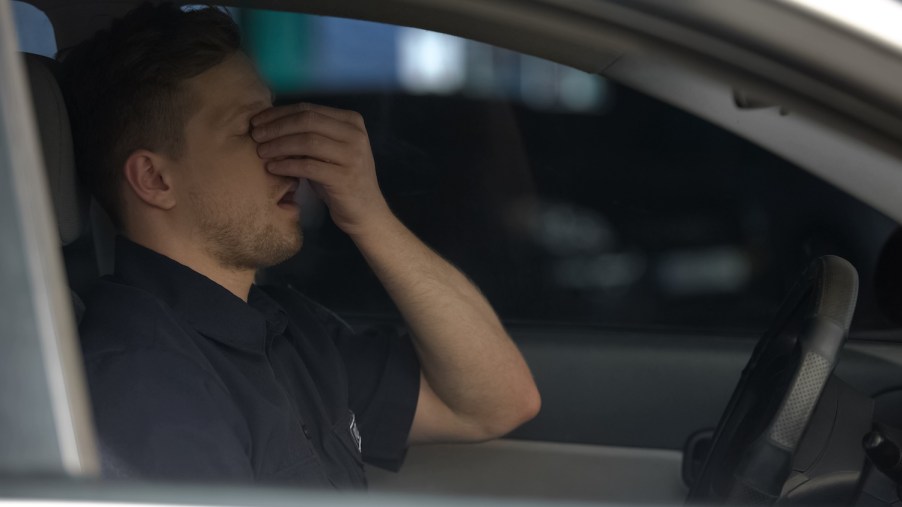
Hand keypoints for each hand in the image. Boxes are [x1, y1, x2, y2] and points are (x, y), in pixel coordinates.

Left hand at [251, 103, 391, 236]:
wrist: (365, 211)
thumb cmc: (340, 178)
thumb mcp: (328, 151)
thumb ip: (309, 134)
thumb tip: (270, 122)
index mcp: (351, 121)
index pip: (309, 109)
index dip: (279, 113)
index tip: (257, 121)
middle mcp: (355, 135)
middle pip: (307, 121)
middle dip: (276, 127)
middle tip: (255, 135)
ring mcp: (352, 156)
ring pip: (307, 141)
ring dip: (279, 145)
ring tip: (261, 152)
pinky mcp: (345, 178)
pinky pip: (308, 166)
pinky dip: (287, 165)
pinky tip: (272, 168)